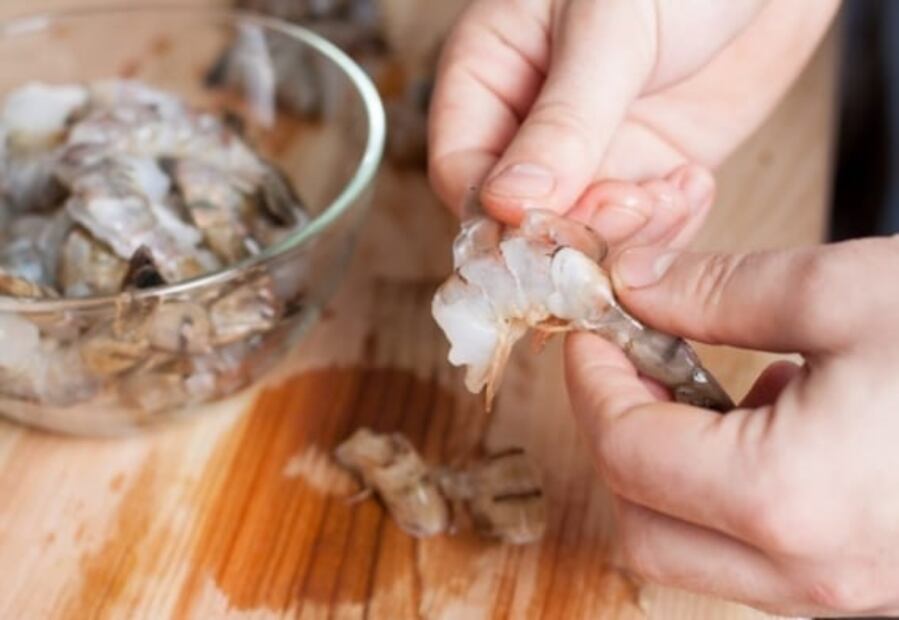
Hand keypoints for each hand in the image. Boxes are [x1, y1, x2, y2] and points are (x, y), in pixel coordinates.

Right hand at [428, 0, 836, 246]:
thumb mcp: (609, 27)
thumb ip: (564, 120)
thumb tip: (510, 204)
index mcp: (488, 74)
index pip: (460, 170)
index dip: (496, 213)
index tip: (547, 223)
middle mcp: (529, 126)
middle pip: (519, 219)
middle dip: (573, 230)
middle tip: (631, 206)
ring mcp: (589, 155)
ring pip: (581, 237)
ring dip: (627, 237)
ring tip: (673, 193)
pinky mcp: (645, 173)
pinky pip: (638, 234)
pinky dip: (666, 232)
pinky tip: (694, 185)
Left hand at [565, 237, 898, 615]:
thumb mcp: (846, 291)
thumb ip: (716, 292)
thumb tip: (637, 285)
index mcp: (786, 500)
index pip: (625, 452)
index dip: (590, 384)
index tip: (591, 332)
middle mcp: (808, 573)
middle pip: (641, 522)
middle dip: (616, 435)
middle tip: (630, 362)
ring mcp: (842, 592)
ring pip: (691, 550)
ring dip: (668, 469)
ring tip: (703, 383)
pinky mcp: (867, 583)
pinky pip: (754, 556)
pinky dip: (726, 494)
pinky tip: (772, 418)